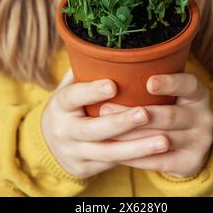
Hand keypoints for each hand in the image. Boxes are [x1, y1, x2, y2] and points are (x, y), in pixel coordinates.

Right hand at [41, 70, 169, 178]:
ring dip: (137, 148)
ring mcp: (74, 152)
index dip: (92, 91)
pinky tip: (157, 154)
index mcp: (60, 105)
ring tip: (164, 140)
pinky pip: (113, 165)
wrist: (48, 144)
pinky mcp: (84, 169)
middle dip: (121, 122)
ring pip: (108, 152)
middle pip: (93, 129)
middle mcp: (64, 131)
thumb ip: (84, 70)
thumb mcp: (69, 87)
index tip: (113, 85)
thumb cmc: (70, 106)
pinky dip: (136, 160)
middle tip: (146, 113)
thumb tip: (104, 42)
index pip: (74, 97)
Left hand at [99, 73, 212, 177]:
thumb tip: (115, 68)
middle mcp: (204, 117)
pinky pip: (158, 162)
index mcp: (199, 94)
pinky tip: (115, 151)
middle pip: (169, 116)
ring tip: (105, 130)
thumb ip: (152, 82)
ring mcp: (200, 142)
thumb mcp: (173, 92)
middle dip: (136, 113)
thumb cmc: (171, 106)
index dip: (170, 83)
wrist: (192, 143)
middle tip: (105, 108)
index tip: (149, 83)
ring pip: (160, 140)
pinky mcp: (191, 163)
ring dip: (130, 136)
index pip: (188, 85)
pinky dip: (135, 157)